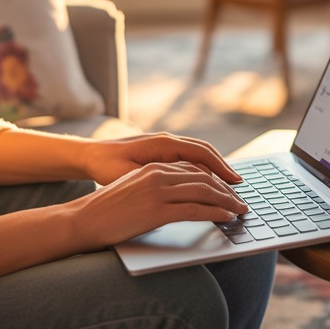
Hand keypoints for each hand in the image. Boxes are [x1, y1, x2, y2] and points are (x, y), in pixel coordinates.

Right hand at [69, 161, 248, 247]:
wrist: (83, 220)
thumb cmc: (105, 211)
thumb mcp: (133, 190)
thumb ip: (155, 188)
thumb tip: (177, 198)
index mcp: (153, 167)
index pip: (194, 168)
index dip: (215, 179)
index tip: (228, 189)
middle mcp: (157, 174)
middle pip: (204, 177)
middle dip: (226, 190)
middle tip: (240, 201)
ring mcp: (158, 191)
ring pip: (204, 191)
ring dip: (227, 201)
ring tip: (239, 210)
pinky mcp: (157, 210)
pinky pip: (196, 209)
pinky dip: (216, 213)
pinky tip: (226, 218)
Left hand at [81, 132, 241, 186]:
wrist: (90, 156)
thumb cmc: (107, 166)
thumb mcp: (131, 175)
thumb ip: (157, 178)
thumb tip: (181, 186)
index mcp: (163, 144)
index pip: (201, 154)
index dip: (221, 168)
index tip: (234, 183)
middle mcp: (167, 141)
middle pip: (205, 152)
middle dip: (223, 169)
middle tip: (239, 187)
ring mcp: (165, 146)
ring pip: (198, 155)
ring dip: (214, 169)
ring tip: (228, 187)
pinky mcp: (161, 153)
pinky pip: (188, 159)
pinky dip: (201, 169)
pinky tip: (206, 184)